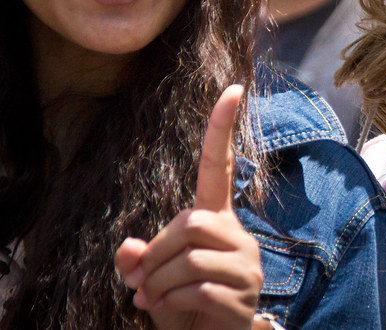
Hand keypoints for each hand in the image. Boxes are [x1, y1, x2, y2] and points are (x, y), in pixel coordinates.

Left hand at [115, 85, 263, 329]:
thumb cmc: (183, 305)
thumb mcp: (152, 279)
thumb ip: (139, 259)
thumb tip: (127, 250)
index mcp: (217, 221)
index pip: (218, 167)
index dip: (222, 128)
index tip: (234, 89)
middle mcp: (237, 235)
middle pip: (188, 223)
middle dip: (155, 255)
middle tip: (144, 283)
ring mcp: (246, 264)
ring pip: (189, 257)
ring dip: (159, 284)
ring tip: (157, 300)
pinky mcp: (245, 293)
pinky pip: (196, 289)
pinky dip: (170, 303)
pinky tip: (173, 312)